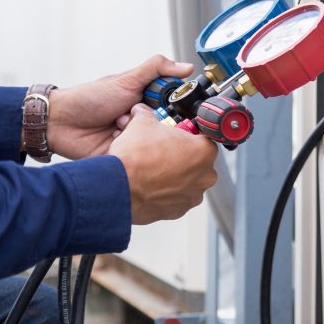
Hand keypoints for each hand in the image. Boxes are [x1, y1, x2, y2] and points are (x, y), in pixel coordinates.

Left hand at [47, 54, 194, 159]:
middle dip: (155, 123)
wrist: (59, 122)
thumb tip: (187, 67)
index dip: (177, 108)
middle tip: (138, 115)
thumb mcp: (126, 80)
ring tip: (119, 126)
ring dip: (138, 135)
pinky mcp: (124, 157)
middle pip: (167, 127)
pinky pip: (137, 157)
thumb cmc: (89, 98)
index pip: (173, 107)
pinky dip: (129, 150)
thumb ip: (156, 69)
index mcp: (146, 103)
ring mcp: (133, 140)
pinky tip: (116, 142)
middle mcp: (142, 122)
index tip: (172, 106)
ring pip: (152, 143)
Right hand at [109, 103, 217, 223]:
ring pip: (188, 182)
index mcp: (204, 151)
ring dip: (175, 176)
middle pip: (198, 162)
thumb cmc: (135, 157)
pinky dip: (166, 193)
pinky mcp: (178, 211)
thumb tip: (141, 112)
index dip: (188, 136)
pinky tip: (150, 186)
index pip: (204, 138)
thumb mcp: (142, 124)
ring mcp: (192, 196)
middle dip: (183, 157)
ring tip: (154, 170)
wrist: (118, 187)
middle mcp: (205, 176)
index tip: (177, 136)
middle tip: (163, 152)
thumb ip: (147, 115)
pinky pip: (176, 198)